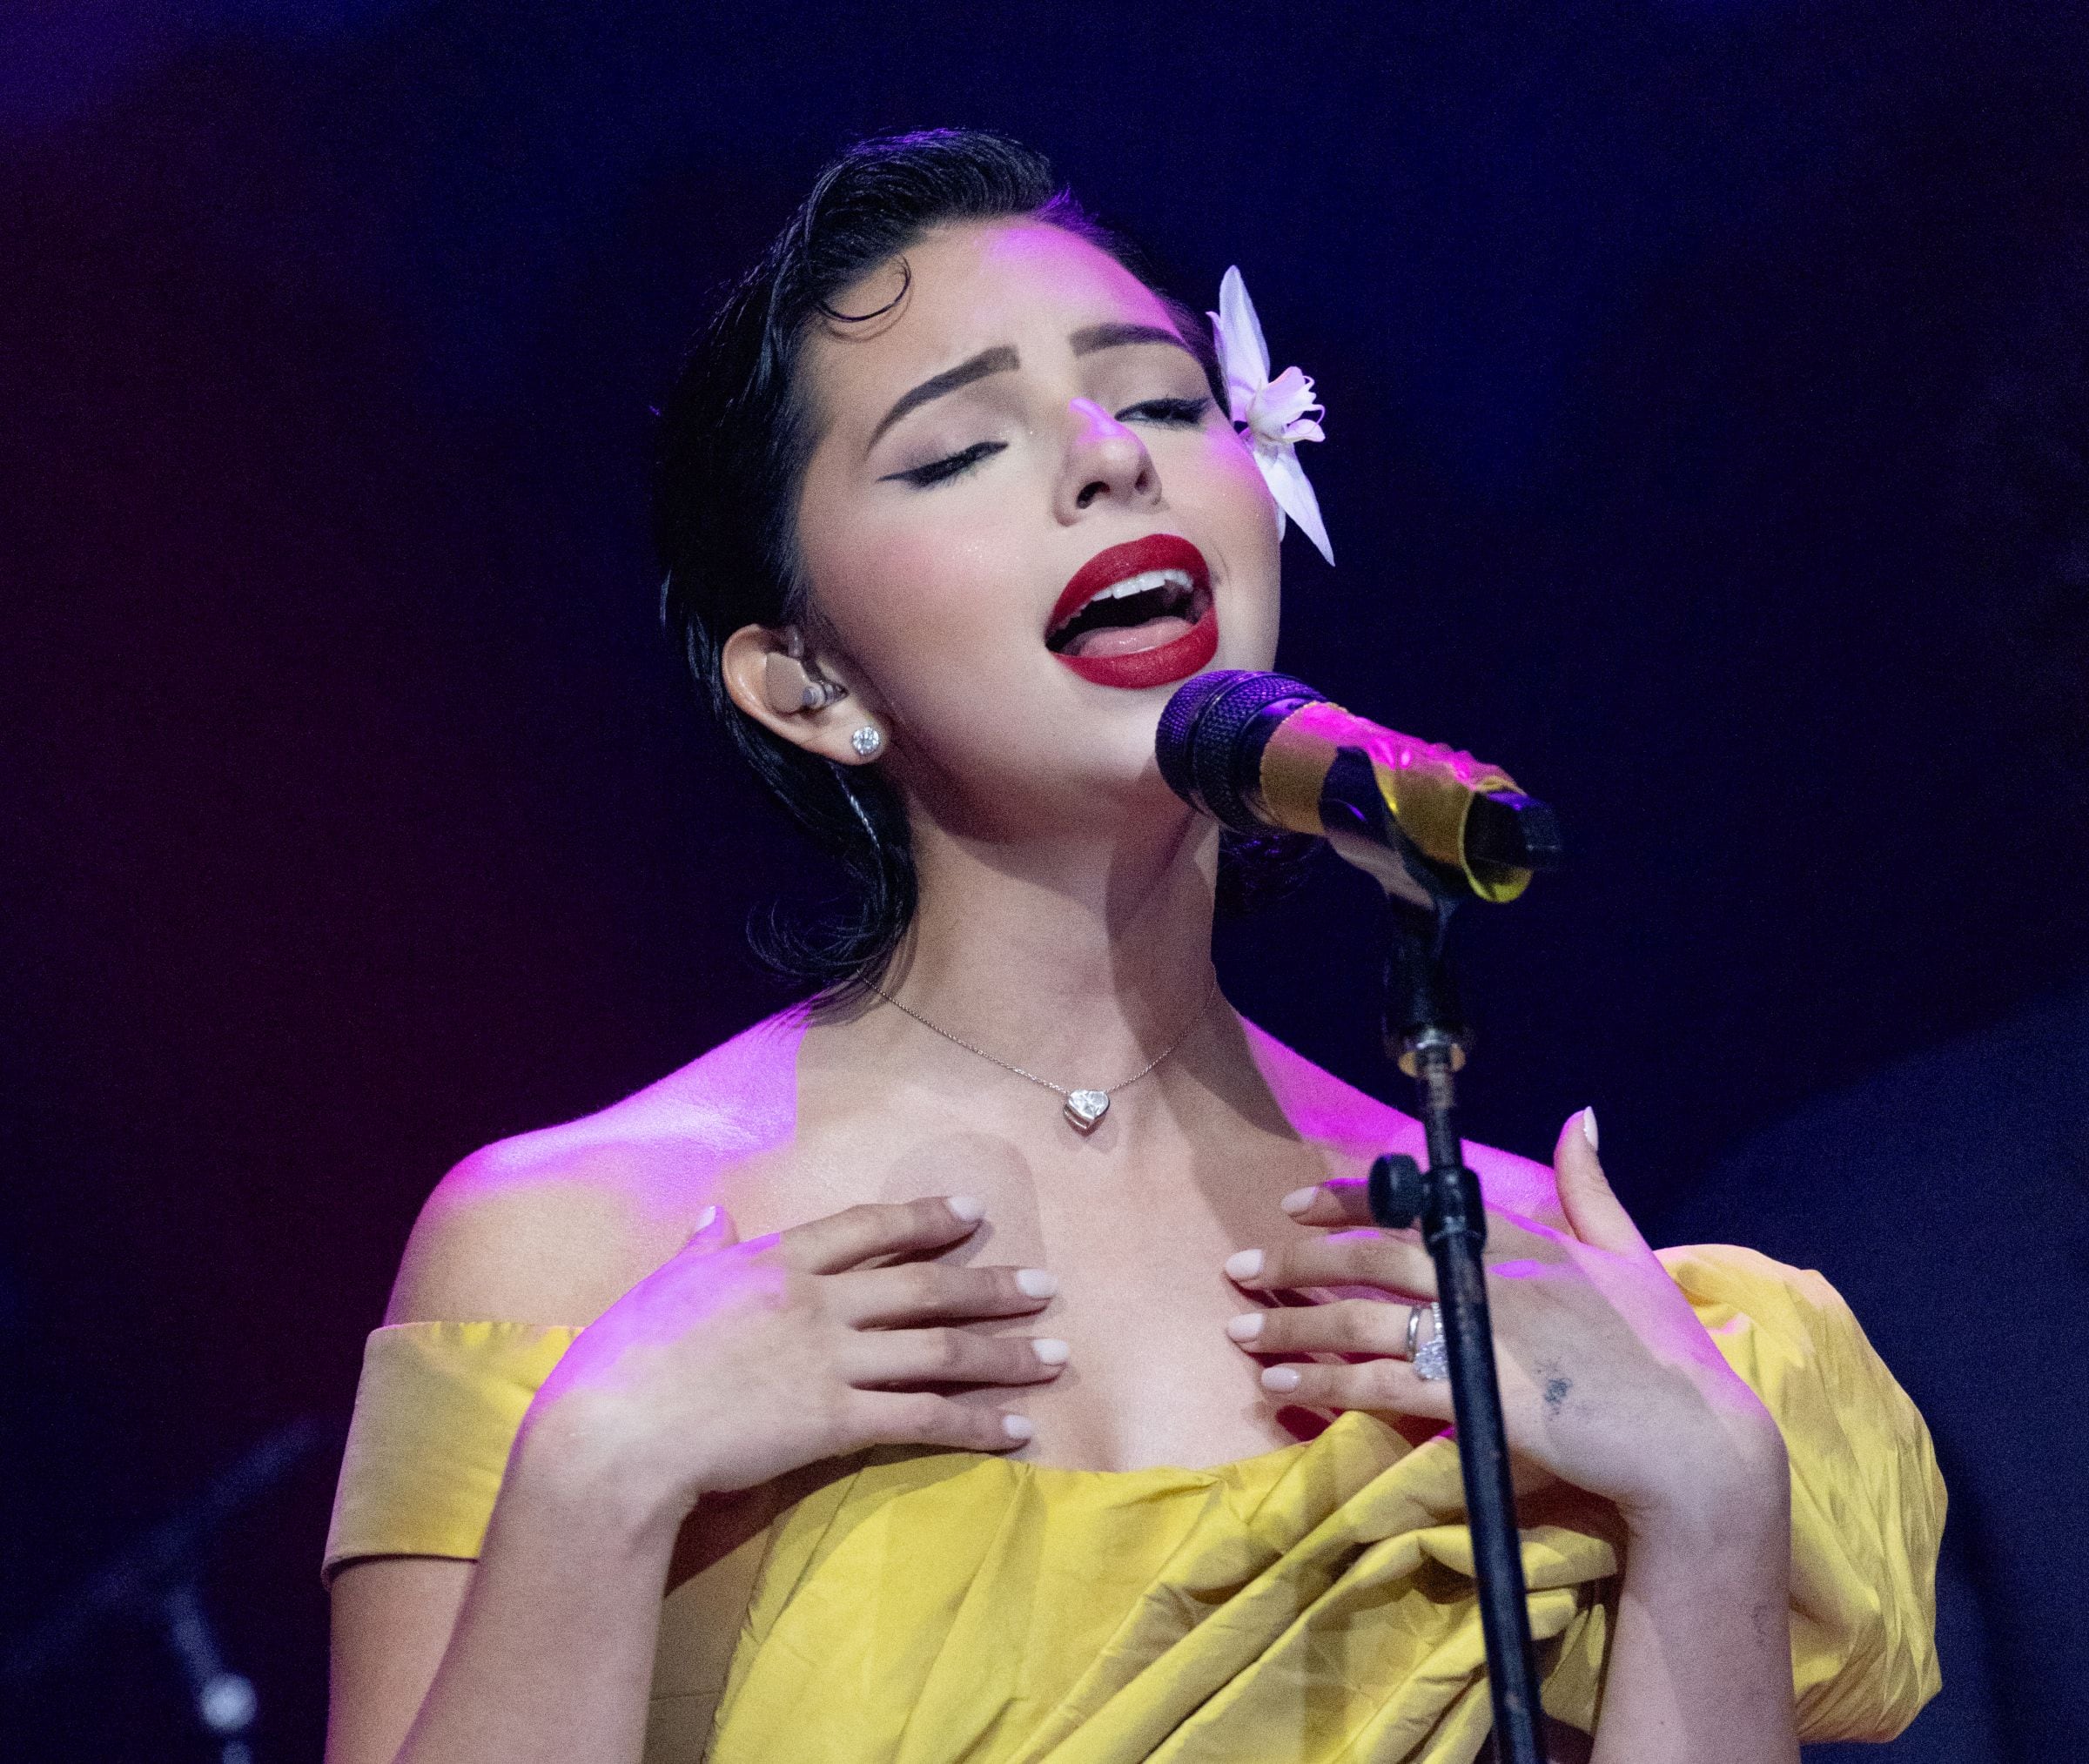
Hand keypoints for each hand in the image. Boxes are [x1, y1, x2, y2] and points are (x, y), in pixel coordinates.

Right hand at [518, 1197, 1064, 1523]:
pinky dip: (975, 1420)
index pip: (867, 1228)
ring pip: (938, 1349)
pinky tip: (1016, 1426)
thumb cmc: (623, 1361)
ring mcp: (830, 1360)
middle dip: (992, 1286)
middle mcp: (816, 1301)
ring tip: (1056, 1354)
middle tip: (1046, 1286)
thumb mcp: (661, 1288)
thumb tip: (715, 1215)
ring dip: (1004, 1352)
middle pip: (924, 1286)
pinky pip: (922, 1416)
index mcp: (774, 1261)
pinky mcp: (835, 1421)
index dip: (924, 1219)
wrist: (615, 1432)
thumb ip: (700, 1252)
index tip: (971, 1214)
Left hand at [1221, 1113, 1786, 1531]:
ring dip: (1293, 1323)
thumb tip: (1580, 1116)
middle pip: (1372, 1255)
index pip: (1418, 1202)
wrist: (1691, 1442)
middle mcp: (1490, 1276)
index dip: (1350, 1198)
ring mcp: (1478, 1335)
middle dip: (1297, 1258)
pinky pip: (1378, 1382)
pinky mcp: (1471, 1395)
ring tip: (1240, 1328)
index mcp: (1524, 1239)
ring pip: (1362, 1318)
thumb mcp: (1632, 1254)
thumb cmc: (1664, 1354)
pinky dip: (1323, 1382)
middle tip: (1240, 1266)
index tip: (1296, 1202)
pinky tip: (1280, 1384)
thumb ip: (1591, 1188)